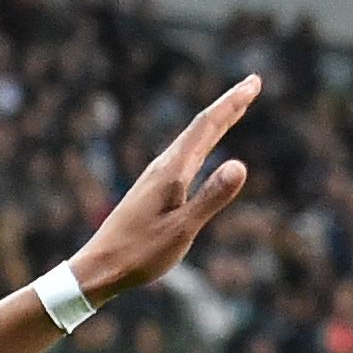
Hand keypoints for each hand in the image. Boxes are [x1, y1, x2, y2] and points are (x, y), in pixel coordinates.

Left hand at [68, 74, 259, 307]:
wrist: (98, 270)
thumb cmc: (139, 254)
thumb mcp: (181, 230)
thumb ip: (210, 197)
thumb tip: (240, 164)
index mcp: (171, 171)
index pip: (207, 127)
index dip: (232, 103)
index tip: (254, 82)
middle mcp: (163, 168)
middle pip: (201, 128)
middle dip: (229, 106)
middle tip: (253, 84)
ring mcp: (156, 178)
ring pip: (193, 141)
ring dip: (216, 123)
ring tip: (235, 110)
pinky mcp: (152, 191)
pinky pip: (185, 156)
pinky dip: (202, 144)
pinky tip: (202, 150)